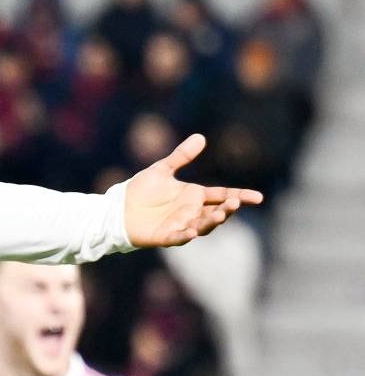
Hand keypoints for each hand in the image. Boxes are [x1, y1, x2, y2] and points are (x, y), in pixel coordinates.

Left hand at [123, 134, 262, 247]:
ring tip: (220, 214)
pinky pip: (178, 238)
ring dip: (212, 221)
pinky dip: (186, 235)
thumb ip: (181, 156)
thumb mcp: (162, 170)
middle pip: (216, 212)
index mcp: (194, 196)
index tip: (258, 197)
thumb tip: (201, 137)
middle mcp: (191, 212)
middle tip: (234, 203)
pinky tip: (192, 232)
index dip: (240, 196)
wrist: (118, 208)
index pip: (222, 195)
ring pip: (202, 226)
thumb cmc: (140, 190)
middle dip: (227, 209)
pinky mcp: (164, 236)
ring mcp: (180, 225)